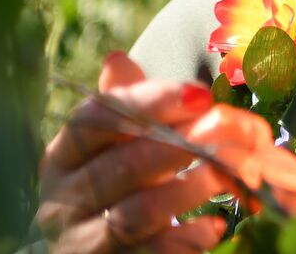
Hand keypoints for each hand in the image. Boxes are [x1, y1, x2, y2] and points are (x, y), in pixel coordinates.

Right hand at [36, 51, 230, 252]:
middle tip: (233, 132)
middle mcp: (63, 201)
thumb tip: (116, 59)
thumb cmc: (106, 190)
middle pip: (123, 166)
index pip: (96, 120)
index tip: (200, 95)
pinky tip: (216, 225)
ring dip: (191, 189)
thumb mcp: (107, 148)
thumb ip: (121, 107)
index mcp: (61, 158)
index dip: (149, 103)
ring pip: (139, 212)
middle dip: (182, 145)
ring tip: (234, 172)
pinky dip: (186, 240)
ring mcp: (83, 242)